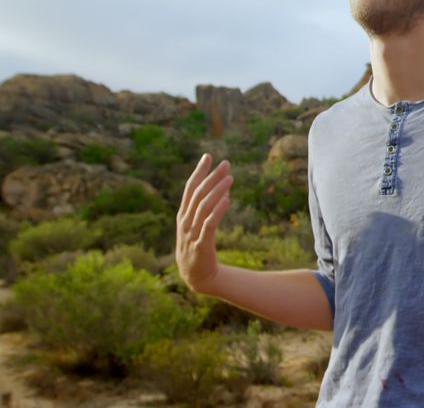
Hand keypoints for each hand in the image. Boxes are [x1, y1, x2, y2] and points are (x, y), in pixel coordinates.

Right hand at [175, 153, 232, 293]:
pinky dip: (217, 211)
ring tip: (230, 178)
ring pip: (204, 207)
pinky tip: (227, 200)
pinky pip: (209, 225)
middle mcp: (186, 222)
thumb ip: (210, 207)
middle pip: (199, 195)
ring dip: (217, 190)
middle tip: (226, 164)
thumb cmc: (199, 247)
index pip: (190, 188)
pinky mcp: (201, 245)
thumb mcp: (201, 225)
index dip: (199, 171)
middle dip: (212, 177)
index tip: (208, 156)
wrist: (196, 276)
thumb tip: (224, 189)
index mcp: (183, 215)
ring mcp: (192, 233)